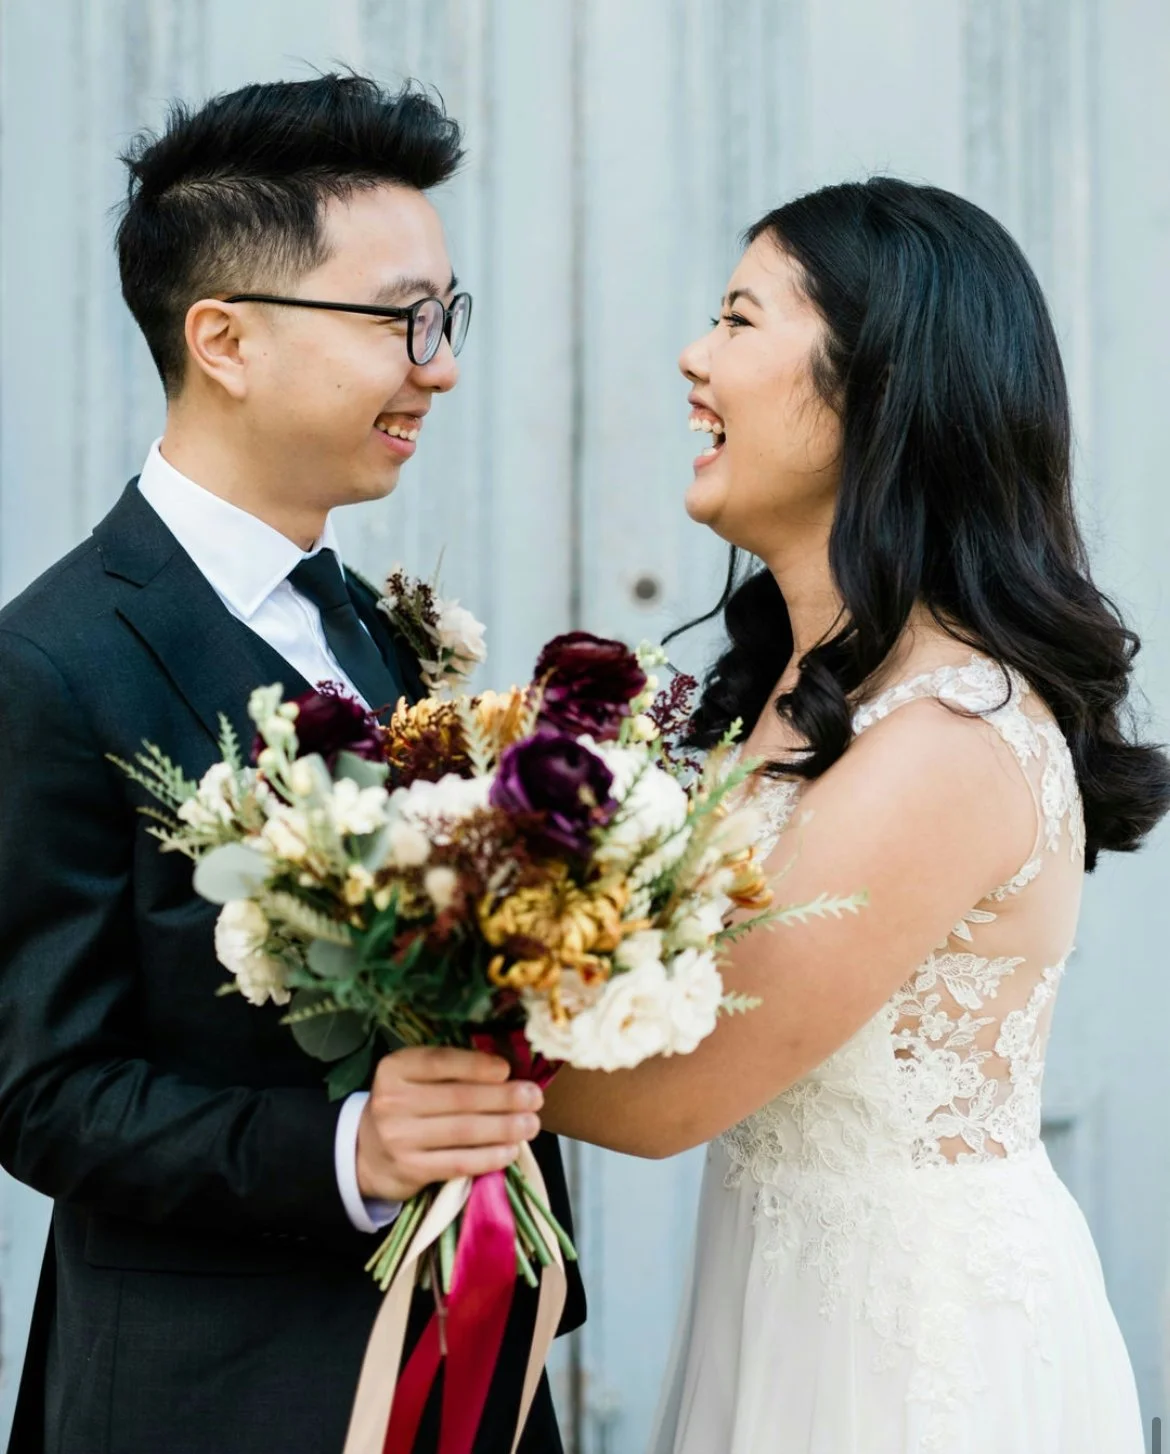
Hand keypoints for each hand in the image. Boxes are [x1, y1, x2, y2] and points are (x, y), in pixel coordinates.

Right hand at [355, 1046, 542, 1202]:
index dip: (476, 1065)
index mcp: (395, 1068)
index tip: (507, 1069)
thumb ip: (451, 1070)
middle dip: (503, 1098)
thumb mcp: (415, 1078)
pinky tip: (510, 1151)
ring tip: (531, 1125)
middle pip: (458, 1098)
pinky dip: (489, 1157)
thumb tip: (508, 1070)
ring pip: (463, 1131)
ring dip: (503, 1128)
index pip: (439, 1062)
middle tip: (534, 1098)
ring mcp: (400, 1138)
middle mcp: (392, 1101)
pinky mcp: (411, 1169)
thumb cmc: (407, 1105)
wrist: (368, 1152)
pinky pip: (458, 1162)